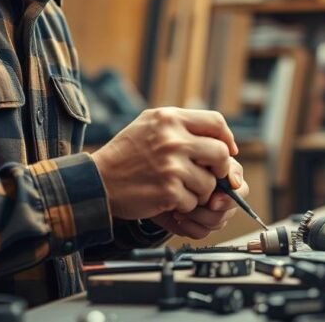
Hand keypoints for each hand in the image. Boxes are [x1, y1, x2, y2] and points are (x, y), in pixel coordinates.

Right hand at [92, 107, 238, 220]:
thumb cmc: (125, 154)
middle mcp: (173, 139)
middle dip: (220, 169)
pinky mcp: (169, 191)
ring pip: (209, 183)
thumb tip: (219, 138)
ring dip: (199, 191)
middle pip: (220, 153)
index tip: (228, 150)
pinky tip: (166, 198)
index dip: (227, 138)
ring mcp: (171, 166)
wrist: (97, 181)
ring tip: (179, 188)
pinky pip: (193, 201)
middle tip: (211, 175)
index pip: (215, 122)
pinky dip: (184, 205)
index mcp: (169, 119)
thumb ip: (181, 125)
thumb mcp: (149, 125)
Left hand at [151, 158, 248, 238]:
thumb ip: (215, 159)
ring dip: (198, 216)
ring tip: (180, 205)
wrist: (146, 179)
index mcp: (223, 175)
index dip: (230, 197)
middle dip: (214, 211)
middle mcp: (219, 194)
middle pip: (230, 209)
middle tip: (197, 205)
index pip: (240, 189)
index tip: (214, 200)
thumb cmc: (168, 161)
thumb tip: (234, 180)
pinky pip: (202, 232)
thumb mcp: (190, 152)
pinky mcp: (196, 223)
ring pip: (217, 222)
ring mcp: (209, 210)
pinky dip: (189, 226)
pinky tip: (177, 215)